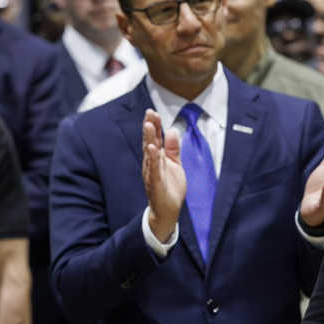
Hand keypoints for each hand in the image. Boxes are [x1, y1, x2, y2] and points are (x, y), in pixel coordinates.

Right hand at [142, 109, 185, 241]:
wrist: (168, 211)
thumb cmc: (170, 187)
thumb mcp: (175, 164)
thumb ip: (173, 148)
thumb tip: (172, 130)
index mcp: (157, 158)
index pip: (154, 139)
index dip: (154, 126)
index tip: (153, 112)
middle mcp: (151, 164)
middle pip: (150, 142)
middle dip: (150, 128)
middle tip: (149, 112)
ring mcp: (152, 173)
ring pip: (150, 154)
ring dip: (149, 139)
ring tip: (148, 125)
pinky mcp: (156, 184)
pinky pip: (154, 170)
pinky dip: (153, 159)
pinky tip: (152, 149)